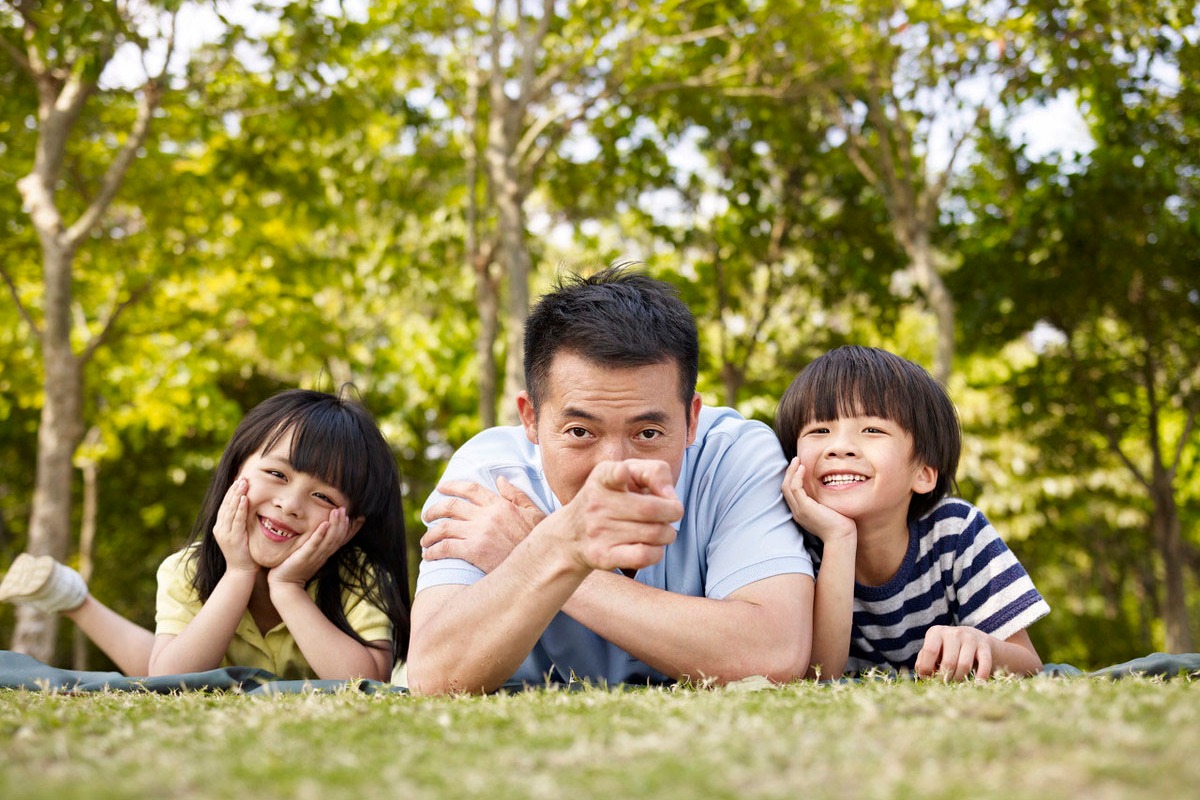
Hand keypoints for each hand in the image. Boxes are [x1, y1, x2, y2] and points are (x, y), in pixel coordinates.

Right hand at [214, 477, 257, 573]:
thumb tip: (247, 507)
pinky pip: (237, 520)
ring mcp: (225, 533)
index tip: (239, 480)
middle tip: (242, 477)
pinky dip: (240, 509)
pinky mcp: (232, 538)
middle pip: (226, 504)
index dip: (231, 492)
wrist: (241, 571)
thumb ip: (240, 522)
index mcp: (220, 526)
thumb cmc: (244, 553)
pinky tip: (244, 499)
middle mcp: (220, 528)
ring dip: (237, 495)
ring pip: (230, 510)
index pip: (225, 505)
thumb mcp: (240, 534)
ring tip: (243, 482)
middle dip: (234, 490)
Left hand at [268, 507, 357, 587]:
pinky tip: (325, 523)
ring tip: (337, 511)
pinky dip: (320, 534)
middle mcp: (323, 555)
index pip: (342, 540)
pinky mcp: (304, 556)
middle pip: (338, 538)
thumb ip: (318, 546)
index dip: (352, 529)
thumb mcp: (310, 556)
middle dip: (343, 523)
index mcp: (326, 554)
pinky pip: (314, 544)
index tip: (360, 518)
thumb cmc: (295, 568)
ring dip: (335, 524)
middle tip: (345, 509)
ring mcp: (315, 556)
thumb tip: (323, 533)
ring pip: (330, 539)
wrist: (285, 585)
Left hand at [421, 477, 545, 571]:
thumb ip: (516, 495)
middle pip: (451, 506)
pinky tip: (429, 555)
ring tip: (425, 540)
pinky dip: (433, 550)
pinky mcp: (474, 551)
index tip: (440, 488)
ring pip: (444, 527)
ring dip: (430, 533)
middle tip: (427, 516)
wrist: (540, 563)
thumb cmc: (538, 540)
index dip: (452, 486)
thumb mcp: (533, 512)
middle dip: (434, 510)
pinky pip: (446, 547)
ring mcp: (479, 533)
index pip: (470, 489)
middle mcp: (486, 516)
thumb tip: (500, 480)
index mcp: (499, 504)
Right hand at [556, 459, 681, 572]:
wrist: (571, 535)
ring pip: (655, 533)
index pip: (612, 473)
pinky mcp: (602, 555)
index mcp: (603, 477)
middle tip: (672, 513)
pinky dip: (657, 552)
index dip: (619, 473)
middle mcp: (597, 503)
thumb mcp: (627, 474)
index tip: (622, 473)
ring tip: (660, 530)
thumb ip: (655, 473)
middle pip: (652, 509)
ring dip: (667, 533)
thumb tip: (670, 497)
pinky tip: (652, 546)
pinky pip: (643, 556)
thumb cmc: (611, 499)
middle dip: (673, 511)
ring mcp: (598, 531)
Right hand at [782, 458, 856, 543]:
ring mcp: (799, 510)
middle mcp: (797, 512)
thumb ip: (824, 501)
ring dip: (791, 471)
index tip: (799, 467)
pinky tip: (803, 469)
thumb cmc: (840, 525)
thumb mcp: (829, 510)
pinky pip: (795, 488)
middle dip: (789, 472)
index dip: (792, 478)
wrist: (841, 538)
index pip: (790, 493)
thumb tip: (831, 487)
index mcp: (801, 513)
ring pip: (787, 486)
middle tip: (796, 460)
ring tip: (798, 461)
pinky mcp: (804, 508)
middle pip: (785, 488)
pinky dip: (797, 477)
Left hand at [914, 625, 997, 680]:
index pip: (930, 651)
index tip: (928, 678)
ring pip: (964, 665)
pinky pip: (984, 664)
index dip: (927, 669)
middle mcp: (953, 633)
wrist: (974, 639)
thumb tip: (923, 674)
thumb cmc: (947, 650)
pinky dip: (980, 677)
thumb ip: (923, 662)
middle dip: (946, 678)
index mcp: (936, 632)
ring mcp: (970, 638)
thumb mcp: (933, 652)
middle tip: (945, 684)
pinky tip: (976, 683)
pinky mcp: (985, 646)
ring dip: (960, 679)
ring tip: (957, 682)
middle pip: (948, 662)